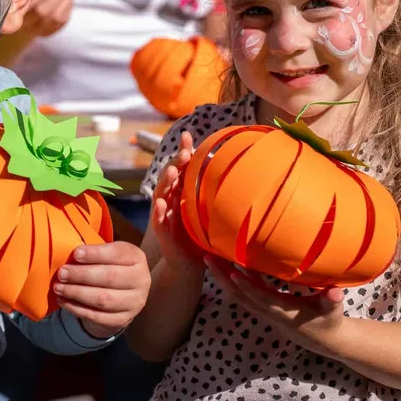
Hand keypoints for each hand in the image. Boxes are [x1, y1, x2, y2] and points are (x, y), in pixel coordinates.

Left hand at [55, 241, 150, 338]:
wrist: (123, 296)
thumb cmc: (110, 267)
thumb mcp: (108, 254)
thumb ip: (94, 251)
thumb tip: (69, 252)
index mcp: (137, 258)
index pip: (117, 254)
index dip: (96, 254)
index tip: (75, 254)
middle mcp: (141, 280)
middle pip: (110, 277)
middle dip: (82, 275)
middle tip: (62, 273)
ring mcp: (134, 303)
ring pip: (103, 299)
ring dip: (77, 293)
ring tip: (58, 288)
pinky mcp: (123, 320)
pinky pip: (97, 316)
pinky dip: (77, 309)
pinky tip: (63, 301)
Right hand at [151, 131, 204, 275]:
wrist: (189, 265)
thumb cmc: (201, 236)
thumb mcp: (210, 213)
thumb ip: (217, 195)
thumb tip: (242, 175)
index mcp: (182, 192)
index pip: (181, 167)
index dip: (183, 151)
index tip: (187, 135)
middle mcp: (171, 200)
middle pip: (171, 176)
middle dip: (175, 162)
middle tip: (184, 152)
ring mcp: (165, 214)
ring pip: (161, 194)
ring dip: (166, 182)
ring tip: (172, 171)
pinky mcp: (163, 232)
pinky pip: (158, 220)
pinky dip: (158, 211)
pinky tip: (160, 202)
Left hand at [206, 257, 345, 353]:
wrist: (324, 340)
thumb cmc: (329, 322)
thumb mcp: (333, 313)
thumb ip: (333, 302)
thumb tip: (336, 291)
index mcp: (283, 312)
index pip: (261, 299)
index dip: (248, 287)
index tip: (233, 273)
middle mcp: (269, 312)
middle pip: (240, 296)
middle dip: (223, 279)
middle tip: (207, 258)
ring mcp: (264, 311)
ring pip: (238, 295)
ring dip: (222, 278)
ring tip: (208, 258)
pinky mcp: (264, 307)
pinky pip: (244, 294)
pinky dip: (234, 280)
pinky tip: (228, 263)